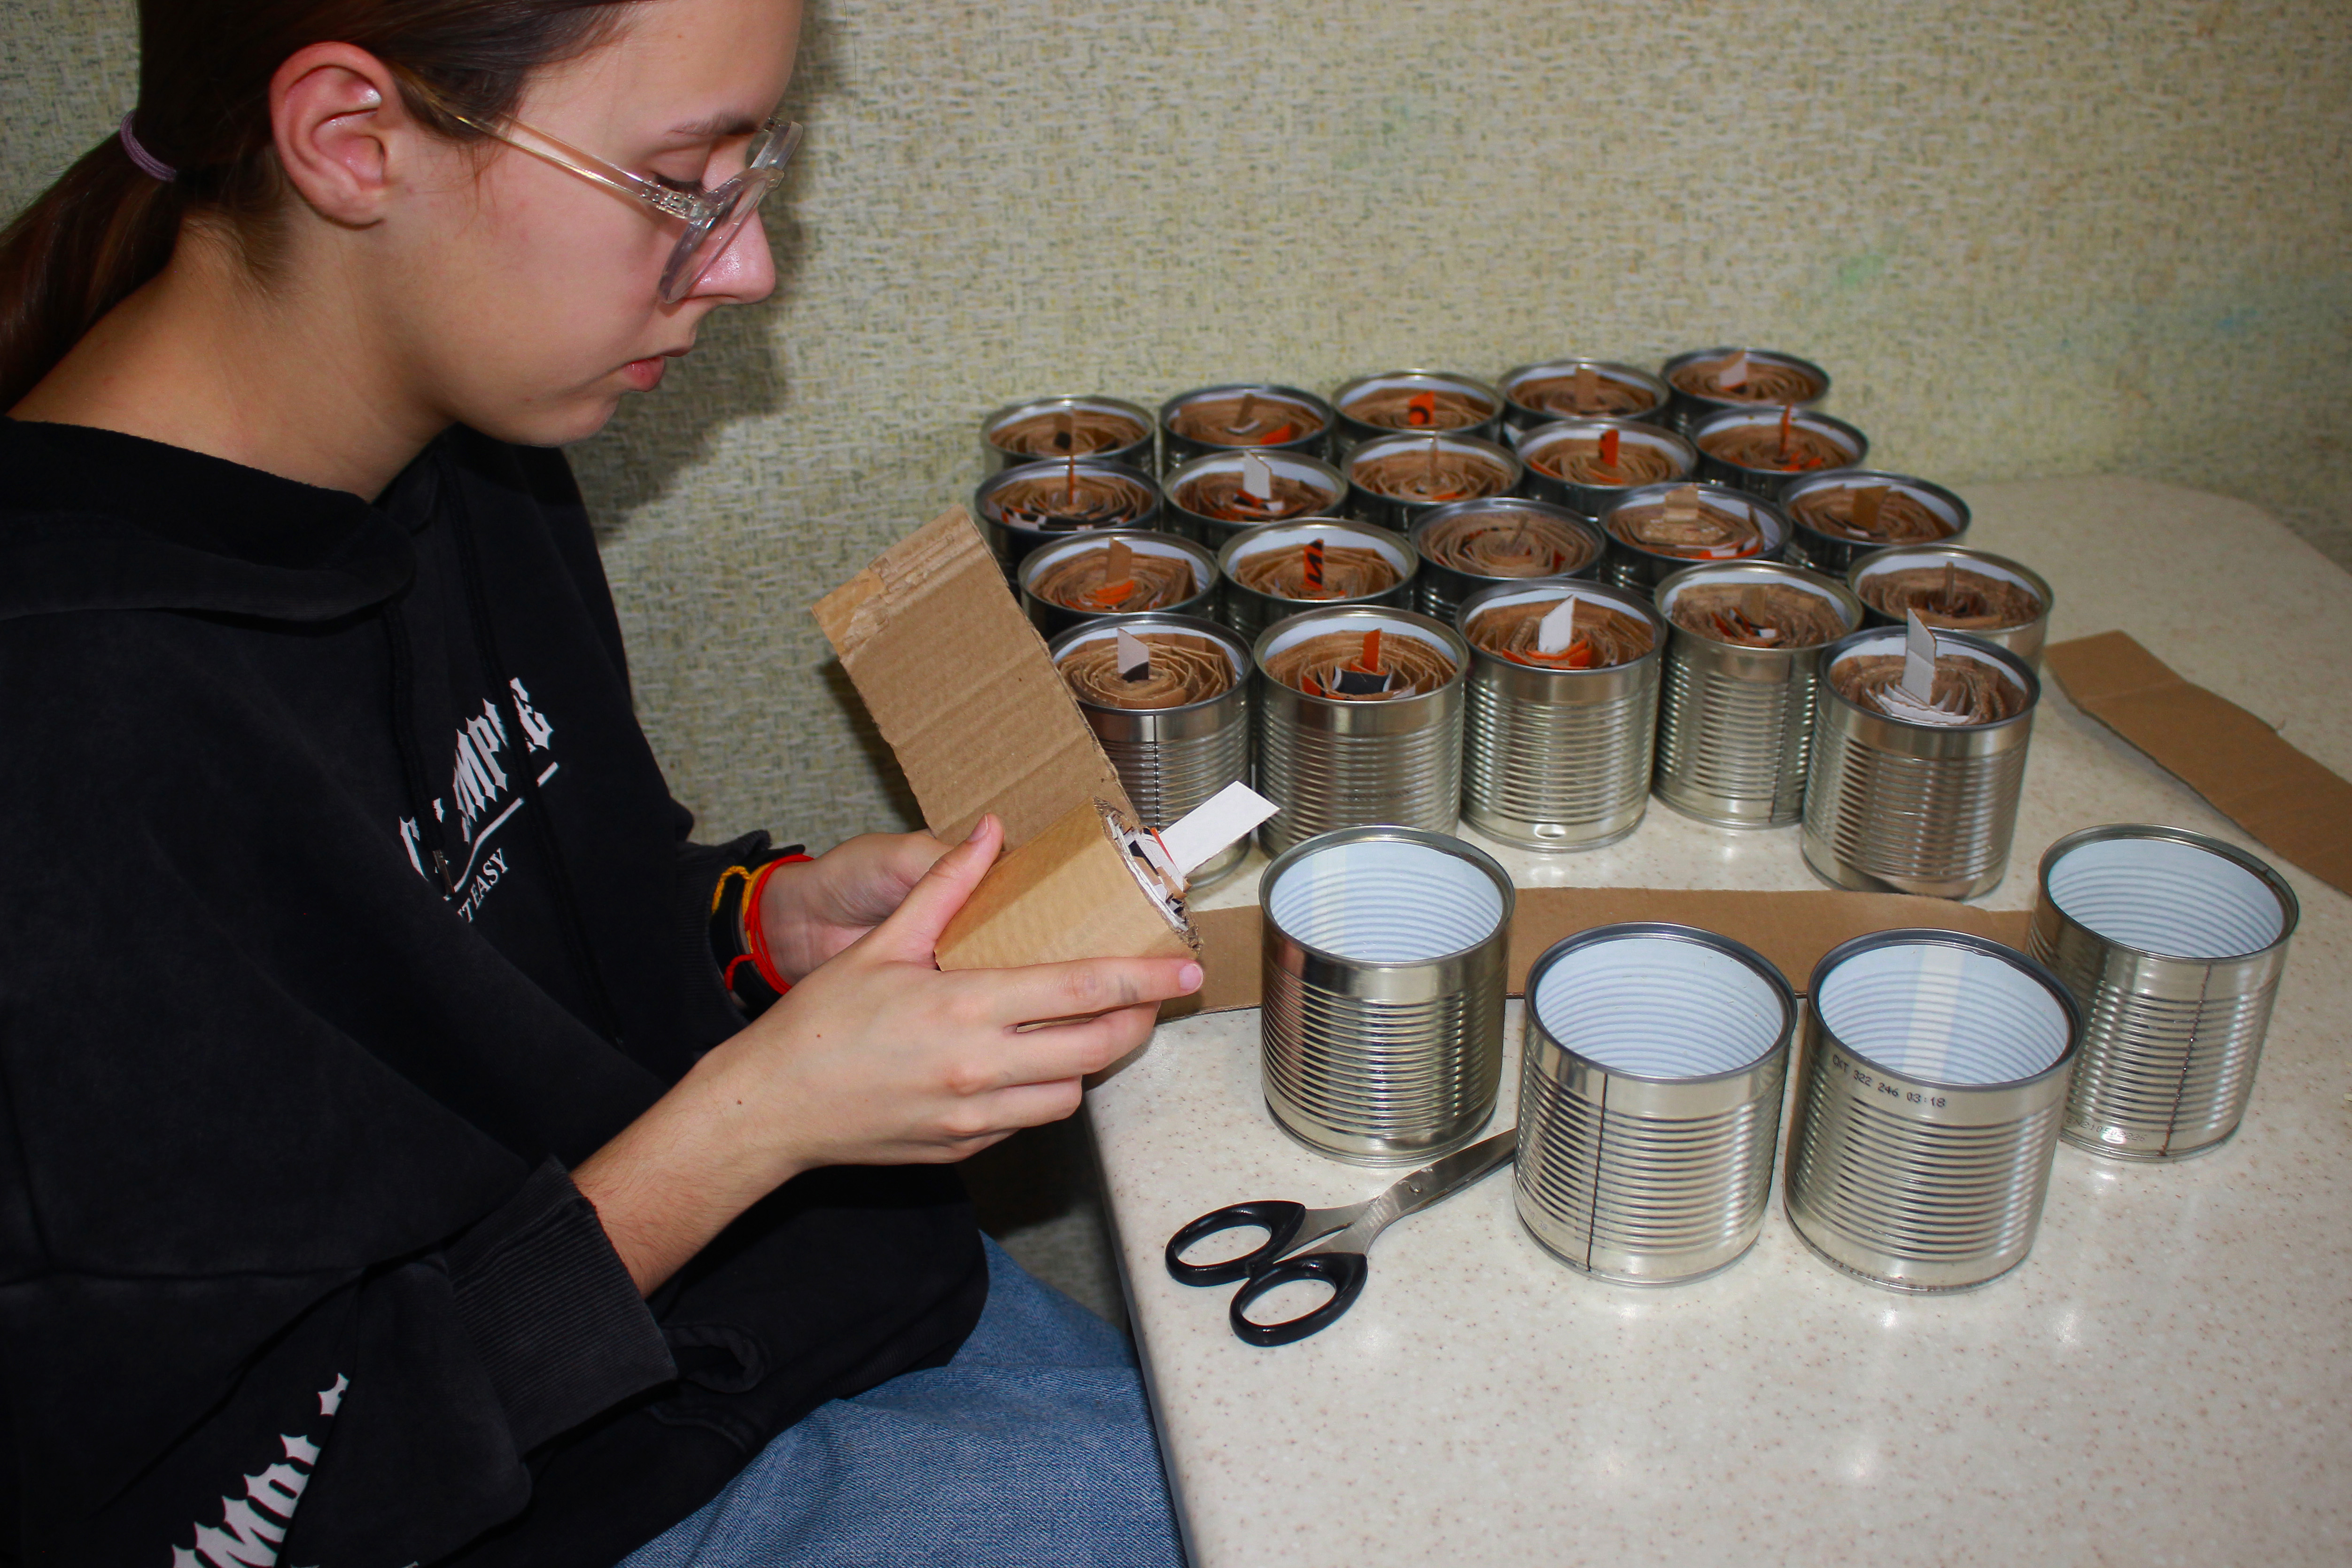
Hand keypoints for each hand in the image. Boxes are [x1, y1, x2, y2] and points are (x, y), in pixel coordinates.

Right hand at [575, 815, 1202, 1292]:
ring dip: (1087, 1061)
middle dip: (1137, 1021)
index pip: (1083, 988)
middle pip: (1097, 1048)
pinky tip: (1026, 1064)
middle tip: (1150, 999)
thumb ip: (945, 889)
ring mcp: (976, 1116)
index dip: (1144, 978)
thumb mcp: (883, 946)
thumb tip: (988, 833)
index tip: (1184, 970)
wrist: (772, 1108)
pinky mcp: (966, 1147)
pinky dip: (1040, 1092)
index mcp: (967, 1007)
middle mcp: (981, 1067)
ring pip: (1071, 1093)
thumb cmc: (821, 1024)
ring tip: (1082, 1029)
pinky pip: (1029, 1120)